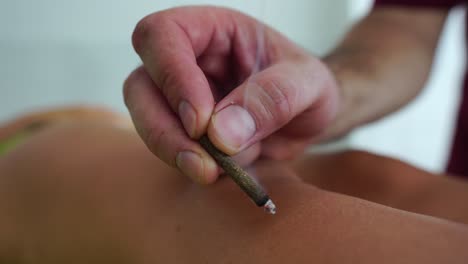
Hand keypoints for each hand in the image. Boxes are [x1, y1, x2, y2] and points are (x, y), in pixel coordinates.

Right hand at [124, 6, 339, 183]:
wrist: (308, 116)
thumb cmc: (307, 85)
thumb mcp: (308, 84)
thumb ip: (272, 99)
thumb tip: (221, 134)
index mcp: (213, 31)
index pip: (163, 35)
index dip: (171, 76)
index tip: (201, 120)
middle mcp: (188, 62)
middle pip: (140, 86)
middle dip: (164, 129)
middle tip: (201, 163)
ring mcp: (181, 98)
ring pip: (146, 121)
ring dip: (174, 152)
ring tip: (214, 171)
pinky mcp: (184, 131)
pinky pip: (170, 150)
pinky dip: (192, 166)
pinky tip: (223, 170)